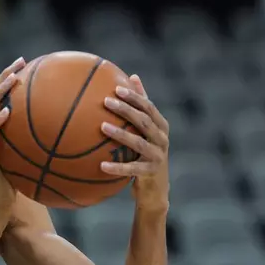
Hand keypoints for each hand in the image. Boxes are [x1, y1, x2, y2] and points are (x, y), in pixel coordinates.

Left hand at [100, 74, 169, 209]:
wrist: (155, 188)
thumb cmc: (146, 153)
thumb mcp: (146, 130)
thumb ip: (141, 106)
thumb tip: (132, 76)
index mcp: (161, 126)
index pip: (149, 107)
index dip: (135, 96)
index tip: (116, 88)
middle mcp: (162, 139)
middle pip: (144, 121)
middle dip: (126, 110)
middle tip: (106, 101)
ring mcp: (158, 156)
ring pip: (139, 143)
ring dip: (120, 134)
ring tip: (102, 126)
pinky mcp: (151, 172)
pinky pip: (132, 169)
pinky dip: (117, 167)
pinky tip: (101, 165)